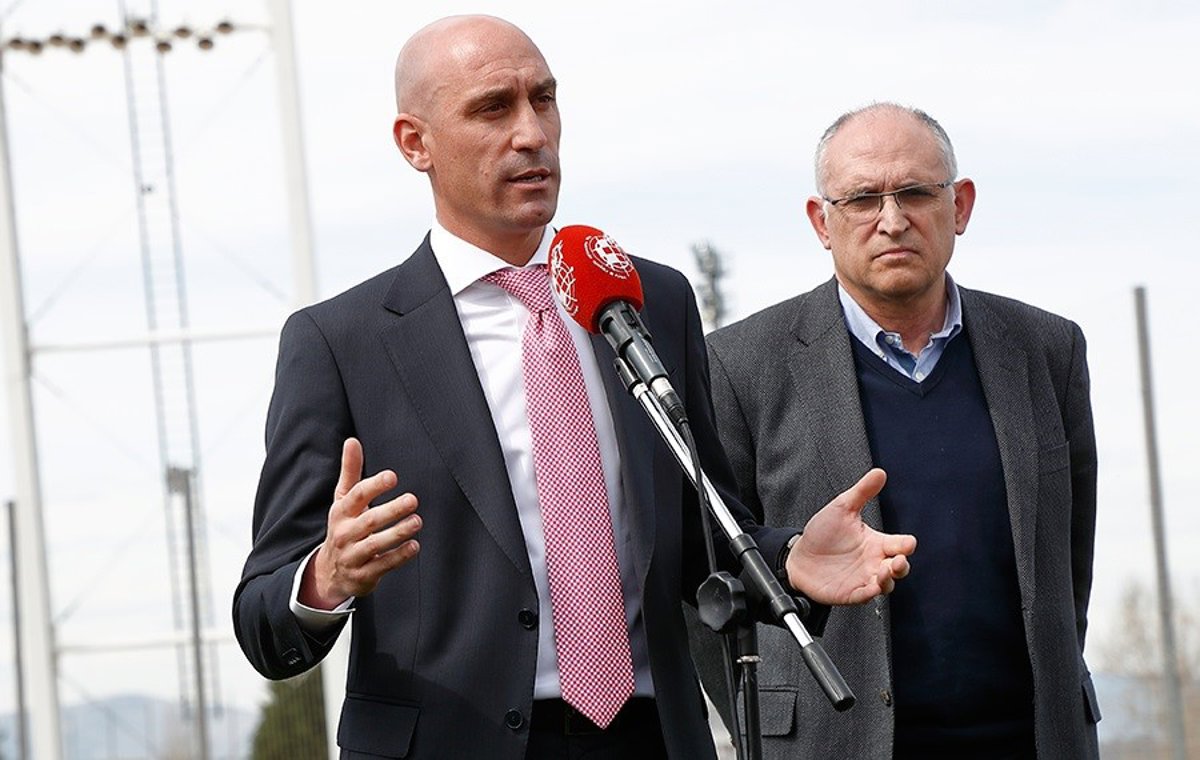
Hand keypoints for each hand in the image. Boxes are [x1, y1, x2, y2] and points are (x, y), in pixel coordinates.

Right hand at [299, 438, 421, 608]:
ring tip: (417, 521)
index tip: (392, 477)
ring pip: (375, 545)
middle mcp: (344, 534)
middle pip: (368, 521)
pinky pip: (382, 566)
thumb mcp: (343, 500)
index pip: (355, 497)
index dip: (373, 486)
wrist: (329, 572)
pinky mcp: (363, 575)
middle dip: (391, 510)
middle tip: (413, 500)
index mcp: (341, 513)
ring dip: (398, 533)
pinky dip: (398, 557)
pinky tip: (414, 546)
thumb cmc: (344, 527)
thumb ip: (351, 471)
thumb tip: (352, 441)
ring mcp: (353, 556)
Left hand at [785, 468, 914, 604]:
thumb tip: (879, 472)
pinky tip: (870, 588)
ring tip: (883, 573)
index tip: (908, 543)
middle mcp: (873, 562)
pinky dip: (870, 593)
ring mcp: (863, 578)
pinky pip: (865, 596)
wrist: (798, 556)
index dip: (906, 544)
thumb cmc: (823, 533)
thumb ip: (862, 492)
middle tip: (898, 561)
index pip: (899, 544)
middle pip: (898, 567)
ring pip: (886, 584)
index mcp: (876, 542)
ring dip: (888, 580)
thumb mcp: (842, 508)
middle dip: (902, 565)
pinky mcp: (851, 592)